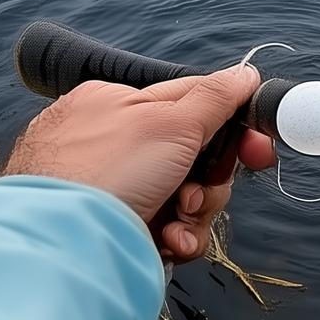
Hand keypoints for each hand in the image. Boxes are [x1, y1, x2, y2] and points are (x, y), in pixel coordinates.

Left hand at [2, 66, 276, 261]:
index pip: (192, 105)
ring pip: (185, 199)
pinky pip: (166, 229)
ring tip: (175, 225)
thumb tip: (245, 73)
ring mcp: (113, 189)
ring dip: (194, 216)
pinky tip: (162, 242)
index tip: (258, 150)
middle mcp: (113, 145)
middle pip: (194, 159)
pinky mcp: (115, 229)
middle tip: (197, 196)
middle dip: (209, 184)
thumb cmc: (103, 174)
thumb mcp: (171, 123)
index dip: (232, 130)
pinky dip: (174, 238)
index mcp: (118, 104)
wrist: (60, 247)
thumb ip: (214, 98)